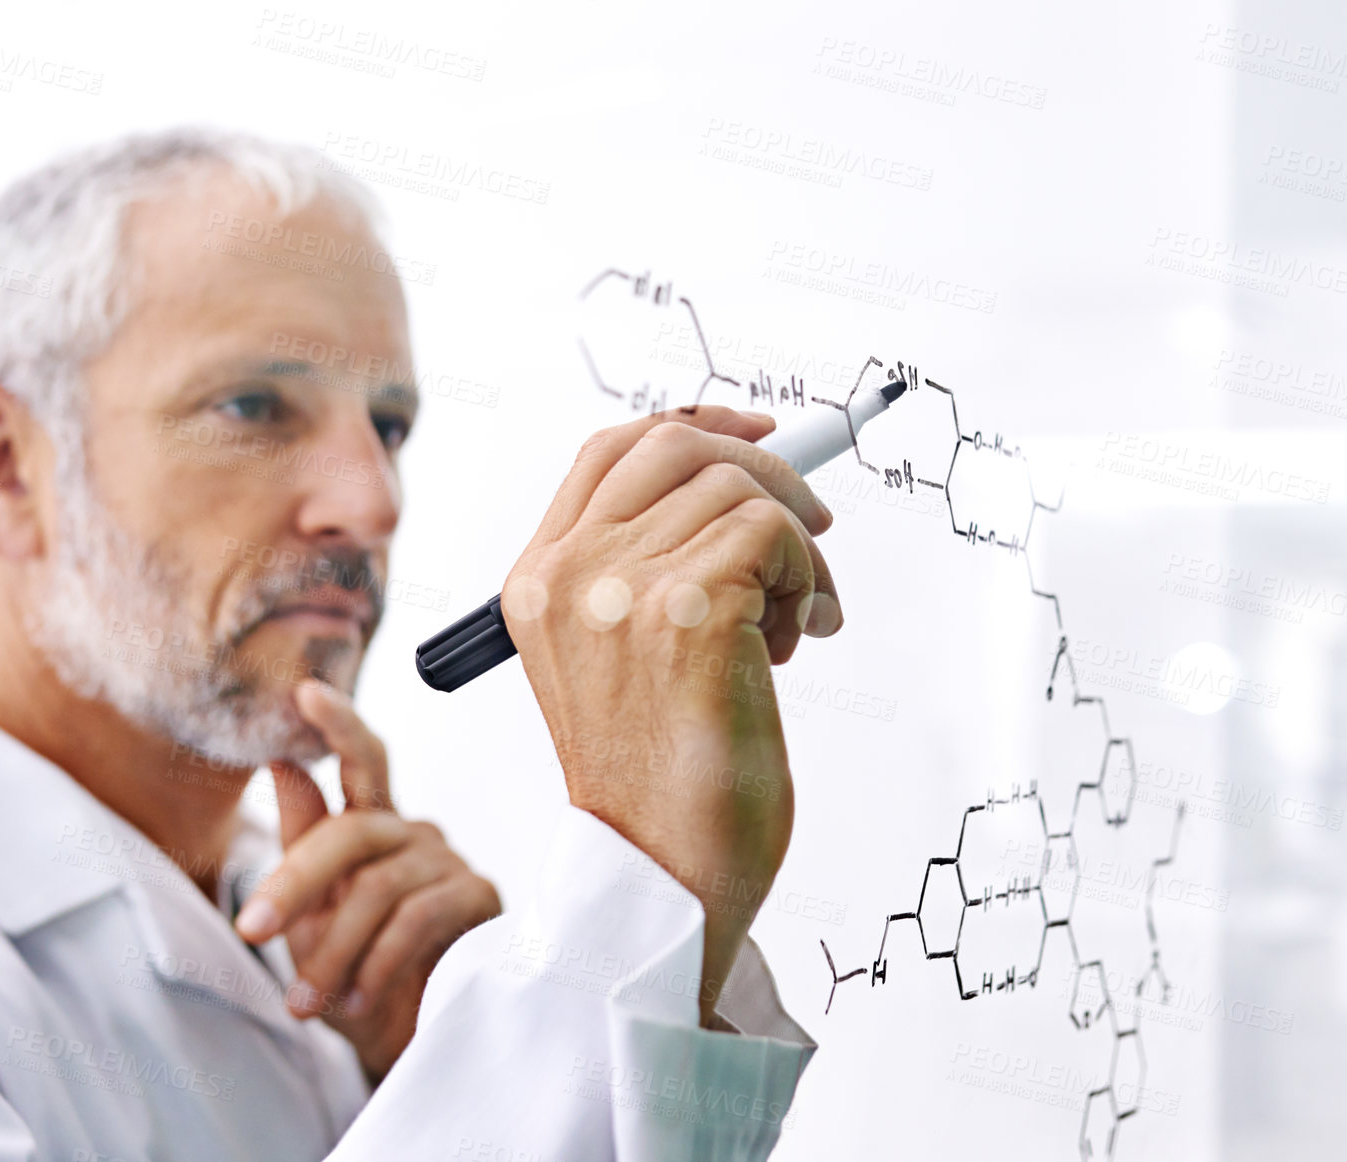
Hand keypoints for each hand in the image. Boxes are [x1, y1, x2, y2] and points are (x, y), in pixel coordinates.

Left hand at [234, 682, 502, 1082]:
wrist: (408, 1044)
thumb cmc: (357, 978)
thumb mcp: (313, 919)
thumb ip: (303, 845)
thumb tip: (282, 764)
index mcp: (372, 829)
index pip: (360, 762)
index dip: (338, 724)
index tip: (306, 692)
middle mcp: (412, 834)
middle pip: (350, 833)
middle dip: (294, 882)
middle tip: (253, 929)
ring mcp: (449, 862)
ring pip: (377, 887)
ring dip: (334, 951)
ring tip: (309, 1001)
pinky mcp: (478, 897)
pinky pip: (416, 918)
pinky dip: (377, 964)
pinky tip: (359, 997)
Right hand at [501, 405, 842, 1024]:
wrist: (661, 879)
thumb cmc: (657, 779)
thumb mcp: (619, 656)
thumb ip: (645, 570)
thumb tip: (737, 481)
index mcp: (537, 582)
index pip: (611, 450)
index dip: (694, 427)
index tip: (758, 436)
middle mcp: (565, 576)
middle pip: (678, 446)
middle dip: (764, 473)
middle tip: (807, 529)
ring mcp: (619, 590)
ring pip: (740, 491)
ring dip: (795, 548)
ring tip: (792, 620)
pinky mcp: (687, 612)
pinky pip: (775, 534)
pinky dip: (809, 576)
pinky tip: (801, 636)